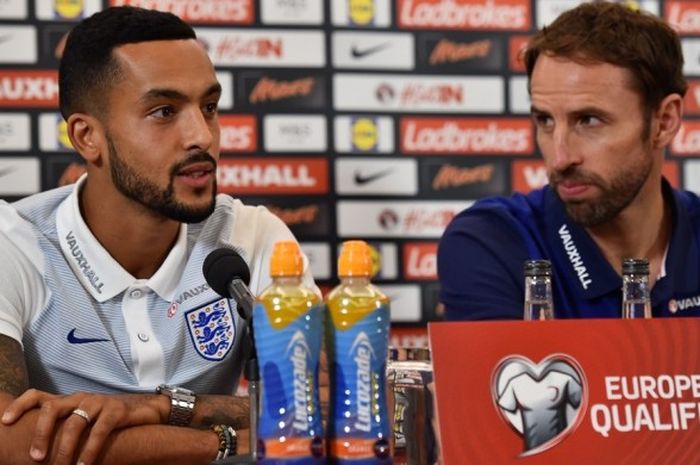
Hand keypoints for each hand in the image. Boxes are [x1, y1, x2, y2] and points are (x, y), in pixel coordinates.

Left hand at [2, 388, 165, 464]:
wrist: (149, 409)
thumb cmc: (111, 418)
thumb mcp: (86, 418)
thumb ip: (66, 426)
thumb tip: (38, 451)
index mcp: (69, 399)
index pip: (38, 396)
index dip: (20, 406)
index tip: (5, 422)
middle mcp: (81, 398)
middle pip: (52, 408)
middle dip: (40, 434)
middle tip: (36, 459)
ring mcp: (99, 402)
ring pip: (75, 422)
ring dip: (65, 448)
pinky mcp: (117, 410)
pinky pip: (99, 431)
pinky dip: (90, 450)